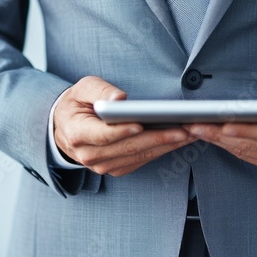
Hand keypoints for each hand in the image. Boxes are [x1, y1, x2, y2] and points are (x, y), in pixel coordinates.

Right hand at [53, 76, 194, 176]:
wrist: (67, 127)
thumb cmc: (77, 104)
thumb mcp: (82, 89)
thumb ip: (99, 91)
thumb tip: (118, 100)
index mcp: (77, 134)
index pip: (104, 135)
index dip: (124, 131)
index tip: (142, 124)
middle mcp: (89, 155)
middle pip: (129, 147)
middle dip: (159, 138)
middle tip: (184, 129)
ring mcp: (103, 165)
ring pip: (139, 156)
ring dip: (166, 146)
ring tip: (190, 134)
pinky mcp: (116, 168)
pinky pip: (141, 161)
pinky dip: (161, 150)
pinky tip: (178, 140)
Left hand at [184, 76, 256, 174]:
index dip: (245, 129)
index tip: (222, 124)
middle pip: (252, 143)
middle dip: (220, 135)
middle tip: (195, 126)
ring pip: (247, 152)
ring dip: (219, 142)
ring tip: (197, 130)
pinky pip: (249, 157)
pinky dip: (229, 147)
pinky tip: (213, 138)